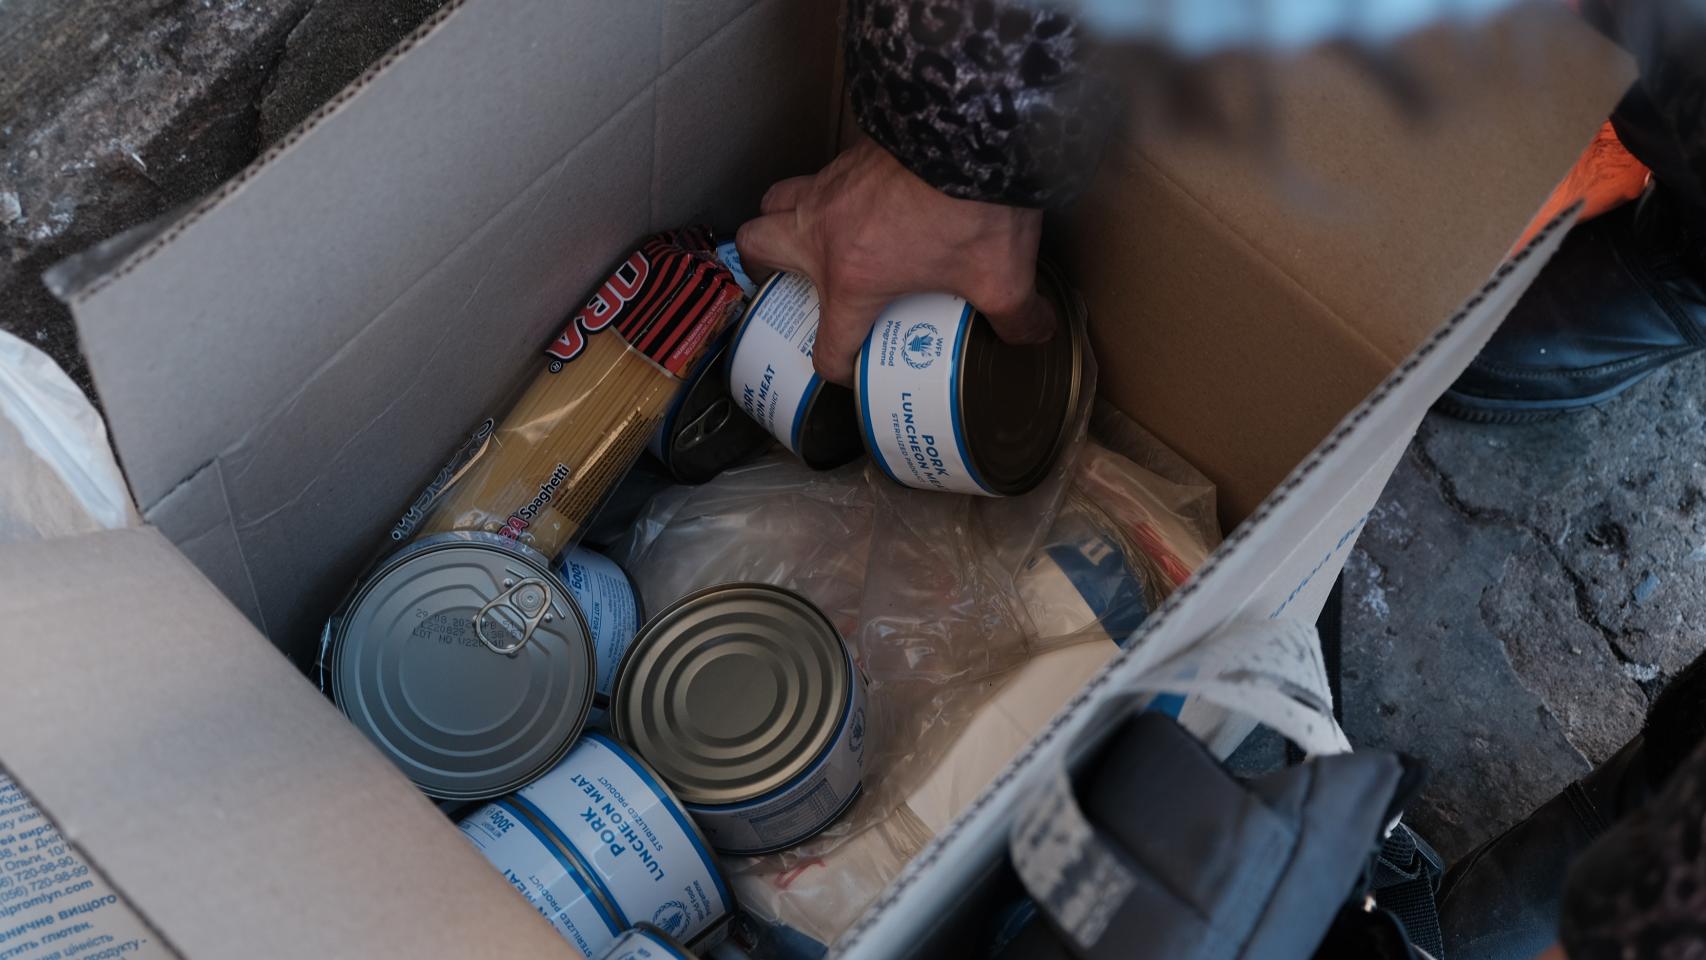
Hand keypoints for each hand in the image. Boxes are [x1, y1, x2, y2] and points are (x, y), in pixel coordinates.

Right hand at [736, 137, 1056, 384]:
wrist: (973, 126)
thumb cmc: (975, 205)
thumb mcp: (1001, 274)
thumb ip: (1015, 313)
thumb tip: (1034, 332)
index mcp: (853, 277)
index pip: (826, 343)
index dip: (837, 366)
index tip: (852, 366)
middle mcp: (825, 231)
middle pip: (758, 247)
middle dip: (765, 270)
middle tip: (795, 284)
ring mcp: (830, 186)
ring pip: (775, 201)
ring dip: (784, 220)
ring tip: (814, 237)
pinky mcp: (848, 155)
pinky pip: (815, 174)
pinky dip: (825, 191)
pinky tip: (861, 200)